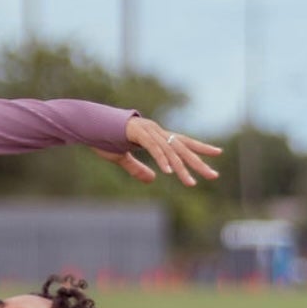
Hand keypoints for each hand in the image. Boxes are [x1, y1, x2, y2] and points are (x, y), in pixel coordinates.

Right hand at [93, 117, 220, 186]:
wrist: (88, 124)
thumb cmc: (104, 139)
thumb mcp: (122, 158)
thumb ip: (137, 168)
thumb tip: (152, 179)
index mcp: (155, 135)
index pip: (183, 141)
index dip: (200, 147)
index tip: (218, 152)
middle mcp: (156, 131)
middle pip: (183, 147)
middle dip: (199, 162)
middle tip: (213, 176)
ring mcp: (148, 131)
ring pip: (170, 152)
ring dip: (181, 169)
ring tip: (191, 183)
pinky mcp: (137, 133)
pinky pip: (154, 149)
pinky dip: (162, 161)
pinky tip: (169, 173)